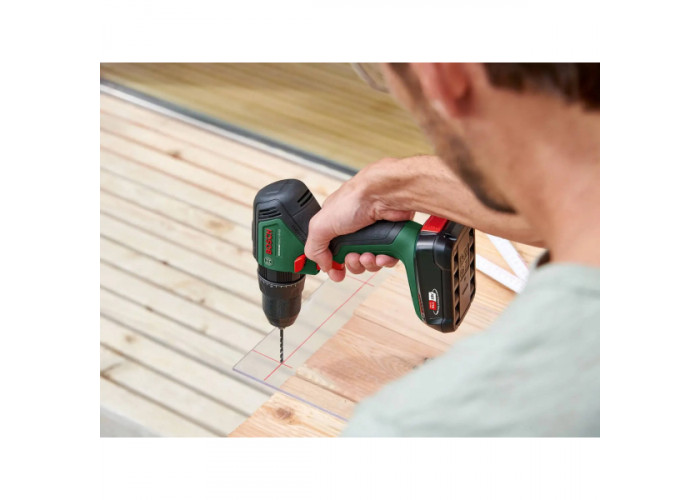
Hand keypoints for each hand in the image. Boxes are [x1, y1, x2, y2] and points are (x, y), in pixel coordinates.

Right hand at [304, 159, 413, 281]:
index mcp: (334, 225)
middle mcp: (353, 230)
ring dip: (368, 264)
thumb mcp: (321, 225)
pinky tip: (382, 255)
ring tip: (368, 254)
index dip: (332, 265)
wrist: (384, 195)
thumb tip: (322, 265)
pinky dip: (384, 261)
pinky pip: (387, 260)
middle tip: (353, 257)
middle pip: (351, 261)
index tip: (335, 272)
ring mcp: (373, 235)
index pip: (330, 252)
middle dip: (352, 265)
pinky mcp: (391, 238)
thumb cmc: (355, 200)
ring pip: (369, 263)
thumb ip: (314, 247)